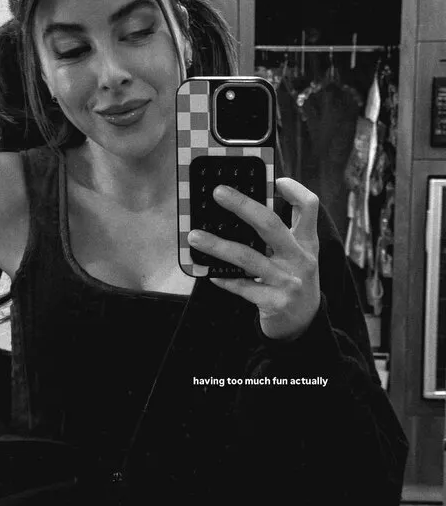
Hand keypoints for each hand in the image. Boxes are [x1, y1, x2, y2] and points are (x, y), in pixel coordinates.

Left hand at [188, 178, 320, 340]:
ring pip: (247, 257)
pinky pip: (242, 287)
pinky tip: (209, 273)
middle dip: (242, 206)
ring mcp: (286, 281)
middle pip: (271, 225)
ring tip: (195, 236)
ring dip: (218, 246)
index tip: (276, 181)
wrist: (304, 324)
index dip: (294, 190)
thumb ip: (284, 232)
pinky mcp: (273, 302)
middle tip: (218, 192)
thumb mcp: (299, 255)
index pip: (309, 207)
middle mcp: (300, 259)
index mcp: (307, 242)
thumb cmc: (294, 280)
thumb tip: (249, 206)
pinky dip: (224, 279)